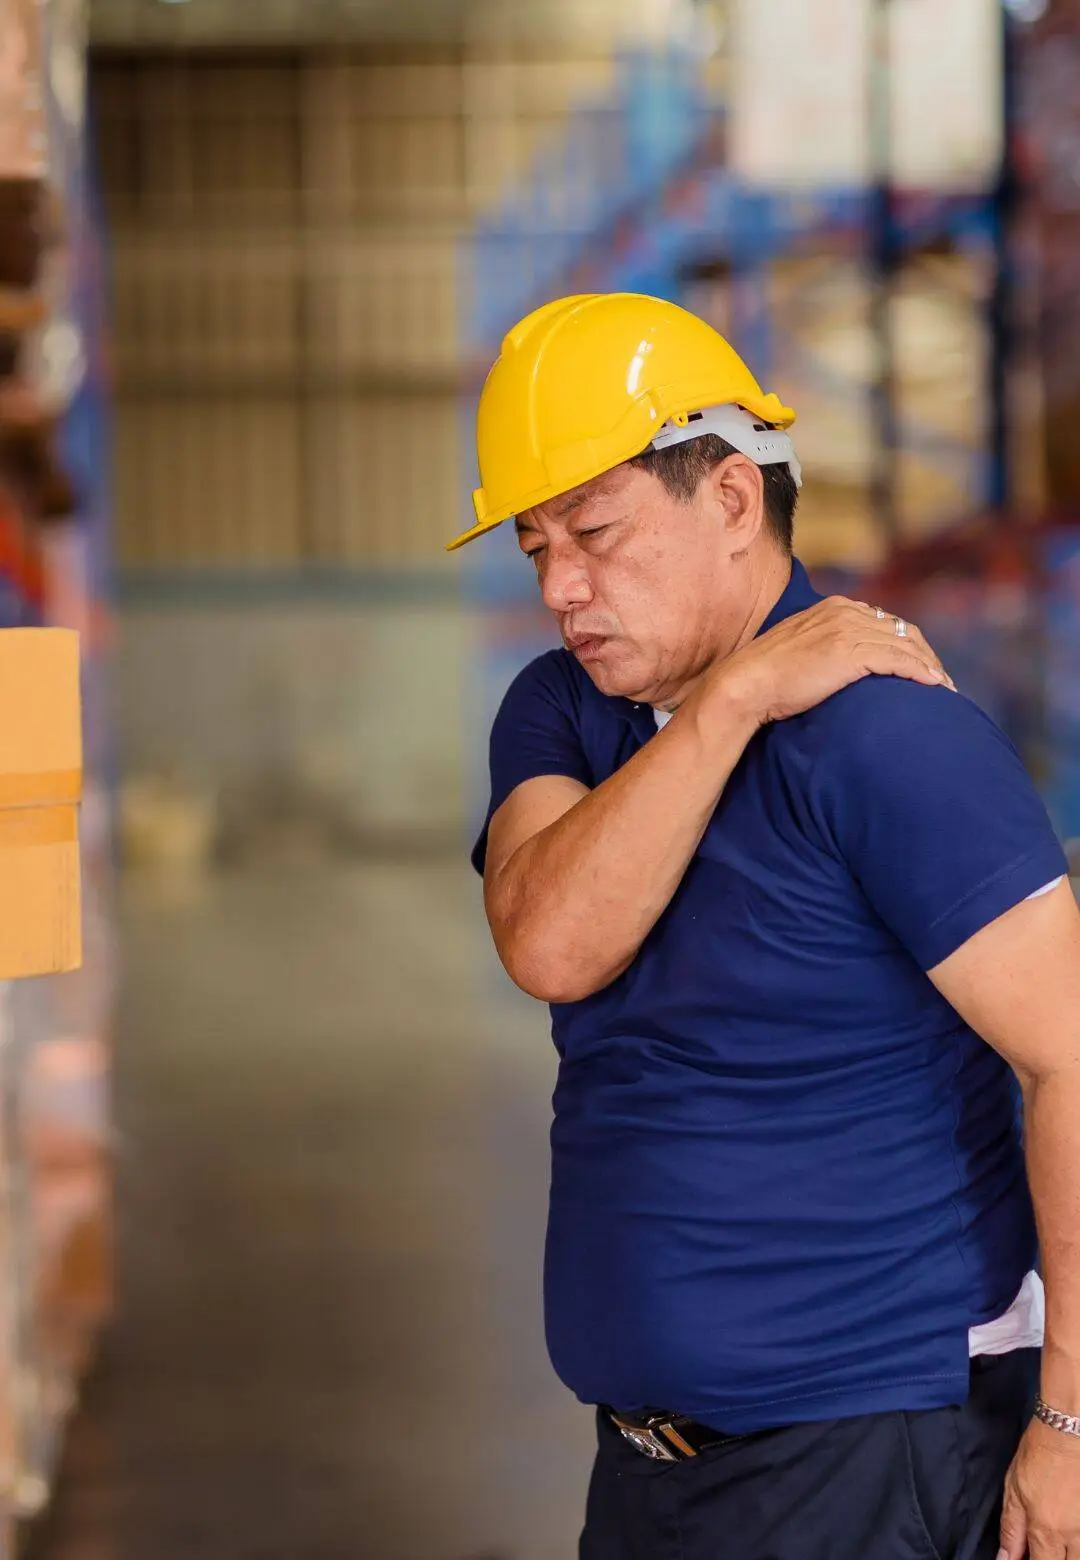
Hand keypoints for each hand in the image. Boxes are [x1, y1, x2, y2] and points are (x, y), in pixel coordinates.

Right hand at [714, 597, 952, 727]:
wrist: (746, 684)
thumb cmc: (768, 677)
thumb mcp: (802, 649)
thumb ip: (827, 646)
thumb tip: (843, 665)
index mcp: (835, 608)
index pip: (886, 621)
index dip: (909, 644)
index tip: (922, 666)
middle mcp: (845, 612)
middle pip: (902, 630)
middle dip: (926, 655)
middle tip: (941, 680)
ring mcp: (847, 631)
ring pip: (906, 645)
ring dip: (930, 667)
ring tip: (945, 688)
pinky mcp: (850, 653)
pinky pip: (898, 660)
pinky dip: (921, 672)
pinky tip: (935, 686)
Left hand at [999, 1418, 1079, 1558]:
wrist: (1067, 1430)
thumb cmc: (1038, 1455)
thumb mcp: (1014, 1489)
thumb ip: (1012, 1528)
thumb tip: (1005, 1558)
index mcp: (1048, 1531)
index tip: (1023, 1557)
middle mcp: (1074, 1535)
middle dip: (1053, 1558)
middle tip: (1042, 1545)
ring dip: (1068, 1551)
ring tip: (1056, 1537)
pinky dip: (1078, 1539)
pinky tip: (1070, 1526)